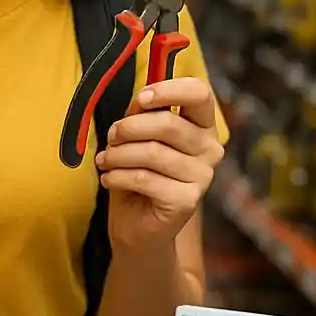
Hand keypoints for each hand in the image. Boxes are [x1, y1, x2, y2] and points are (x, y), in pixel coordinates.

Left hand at [95, 77, 223, 252]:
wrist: (138, 226)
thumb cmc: (137, 174)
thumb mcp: (136, 137)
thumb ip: (141, 114)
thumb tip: (141, 99)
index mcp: (201, 126)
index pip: (199, 94)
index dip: (169, 90)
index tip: (141, 99)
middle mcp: (210, 149)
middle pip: (167, 123)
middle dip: (128, 128)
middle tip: (110, 138)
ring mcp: (203, 176)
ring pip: (151, 152)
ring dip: (117, 155)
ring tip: (105, 161)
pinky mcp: (187, 201)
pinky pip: (144, 178)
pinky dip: (117, 176)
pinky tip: (109, 180)